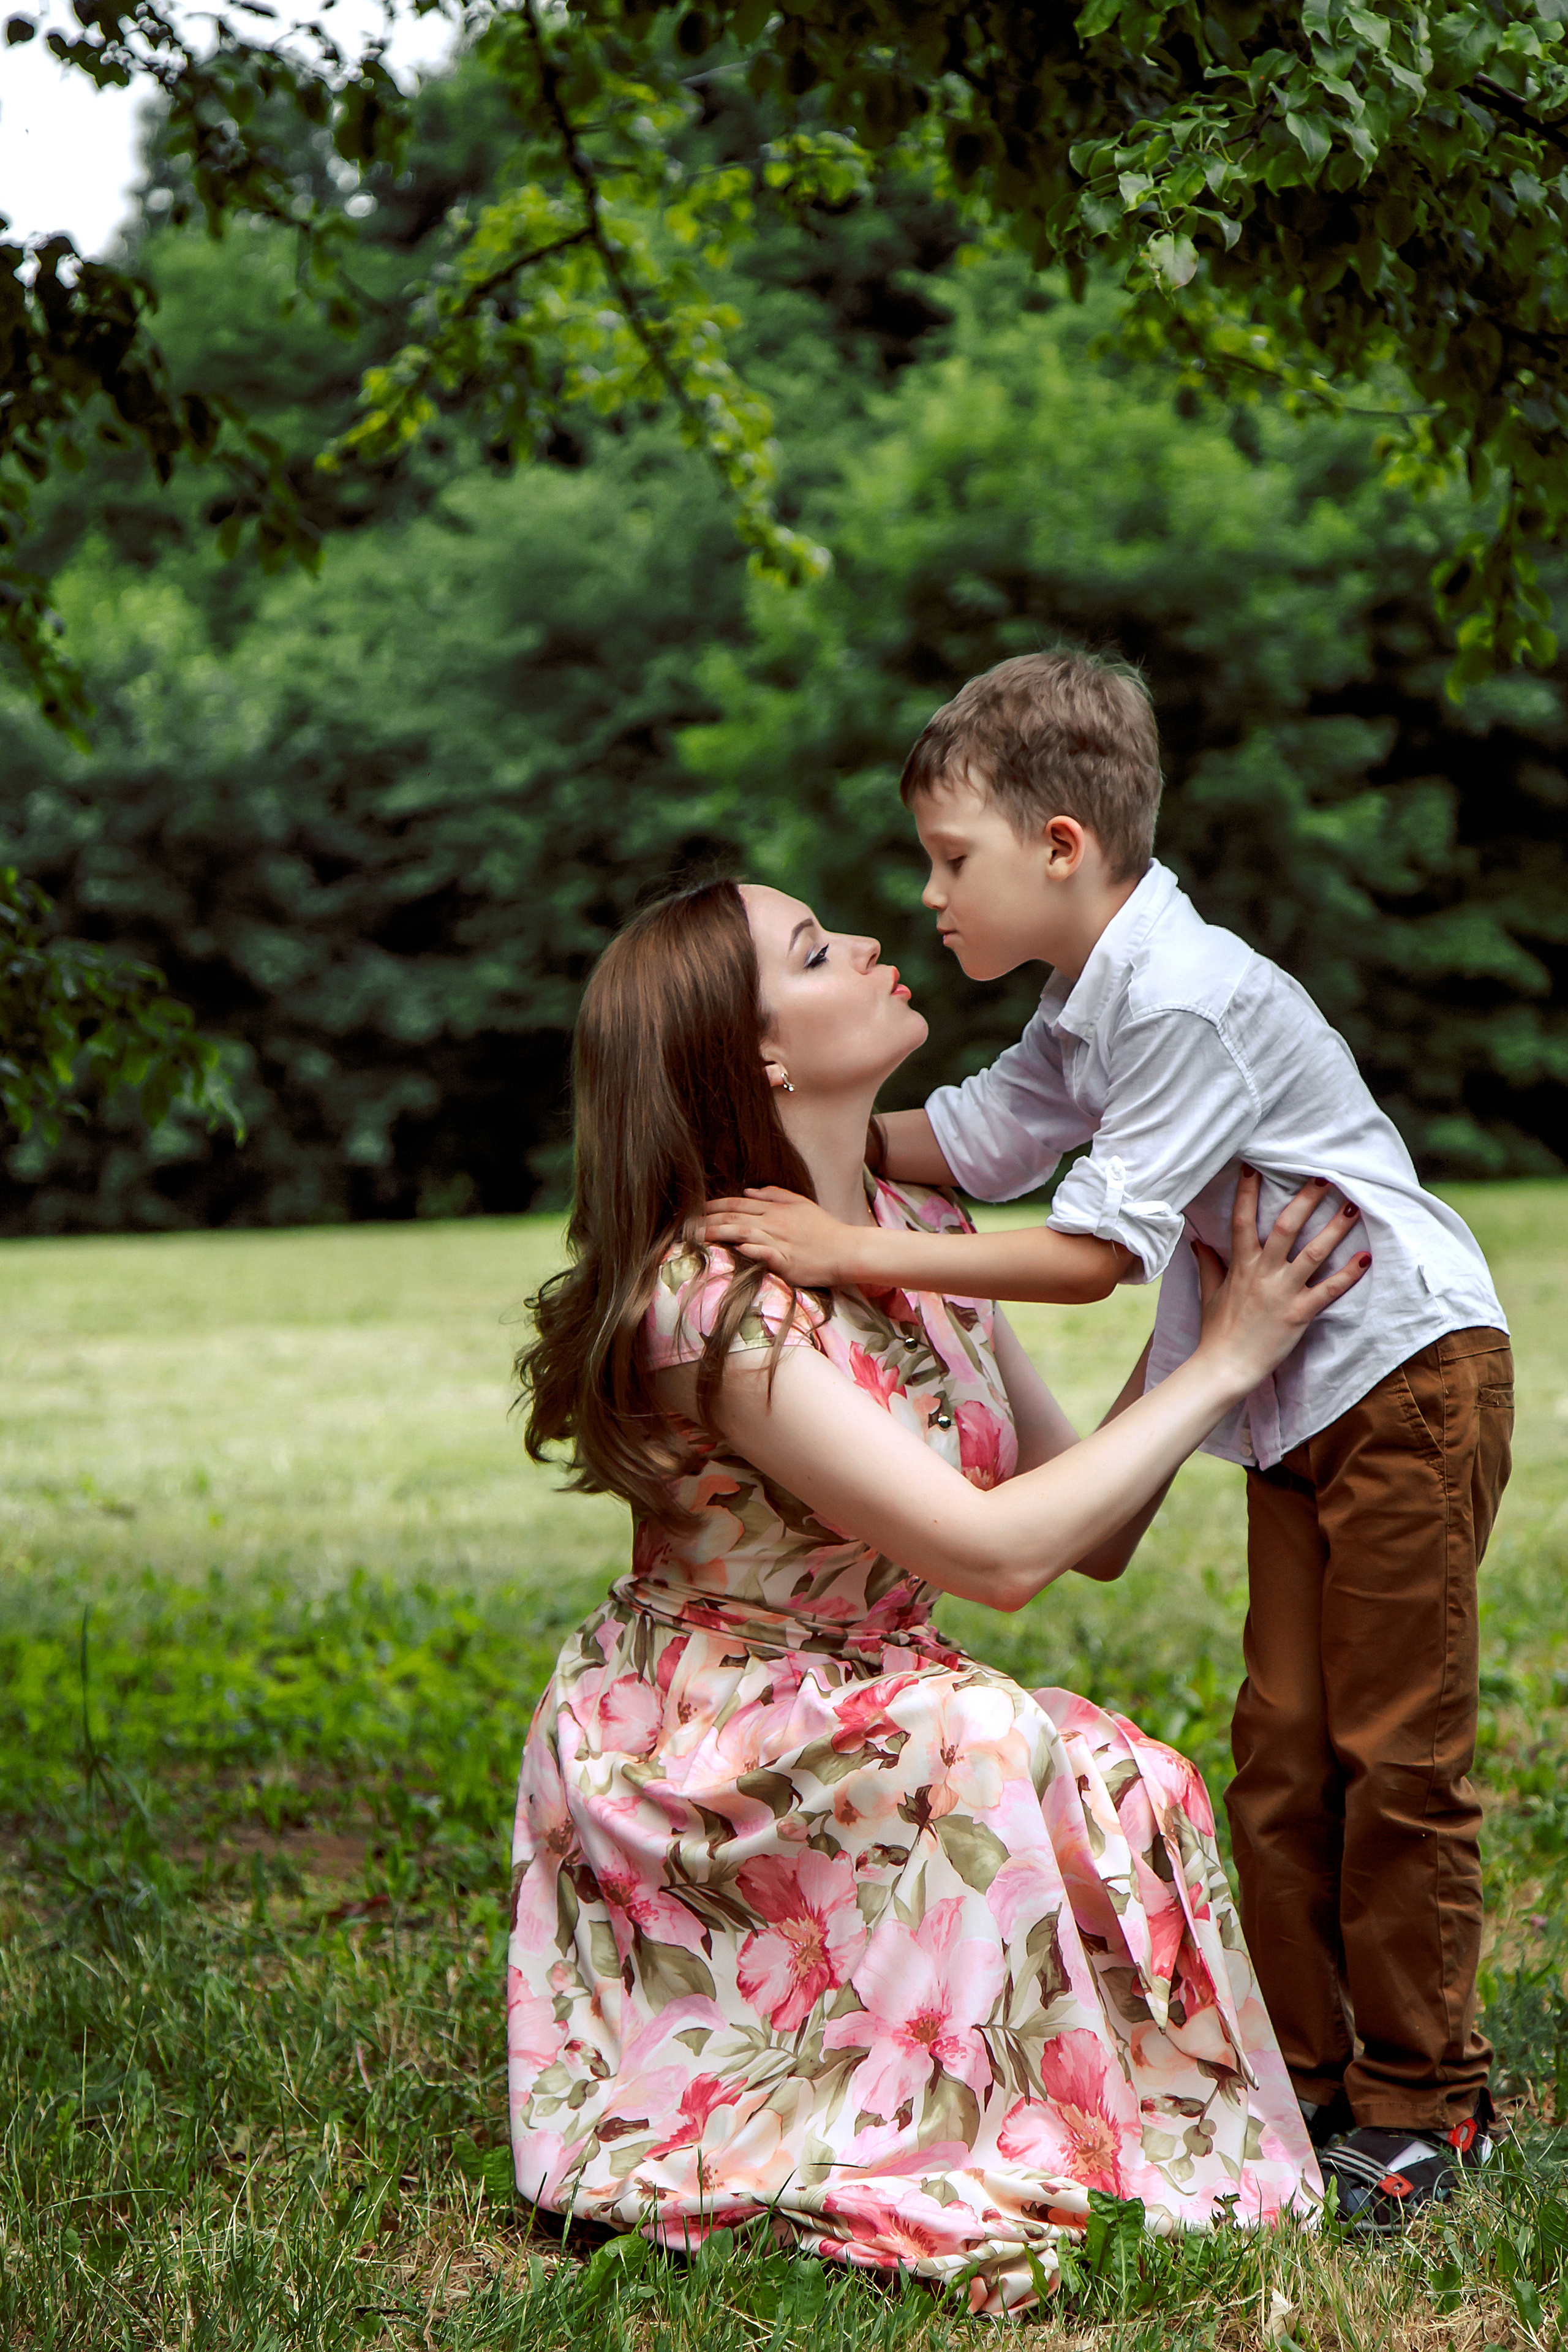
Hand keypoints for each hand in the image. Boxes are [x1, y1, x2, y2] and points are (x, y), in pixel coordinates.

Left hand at [702, 1188, 865, 1283]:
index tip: (693, 1210)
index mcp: (775, 1209)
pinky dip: (751, 1249)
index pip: (737, 1204)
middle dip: (707, 1220)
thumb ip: (774, 1195)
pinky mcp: (787, 1261)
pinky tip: (736, 1248)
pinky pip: (766, 1253)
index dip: (713, 1206)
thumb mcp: (800, 1204)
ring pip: (743, 1232)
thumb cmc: (824, 1229)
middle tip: (684, 1225)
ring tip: (697, 1236)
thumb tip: (747, 1191)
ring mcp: (780, 1241)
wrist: (847, 1250)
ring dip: (718, 1233)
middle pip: (734, 1218)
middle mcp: (774, 1222)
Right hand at [1193, 1170, 1367, 1393]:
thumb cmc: (1217, 1332)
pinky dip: (1348, 1274)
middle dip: (1305, 1200)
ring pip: (1313, 1252)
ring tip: (1353, 1207)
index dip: (1247, 1192)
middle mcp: (1263, 1273)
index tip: (1254, 1167)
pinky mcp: (1299, 1313)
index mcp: (1241, 1265)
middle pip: (1285, 1226)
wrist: (1224, 1367)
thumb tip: (1199, 1243)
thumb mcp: (1210, 1294)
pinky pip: (1329, 1289)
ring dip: (1335, 1229)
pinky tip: (1365, 1258)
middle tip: (1323, 1177)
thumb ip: (1208, 1264)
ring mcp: (1282, 1292)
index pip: (1242, 1220)